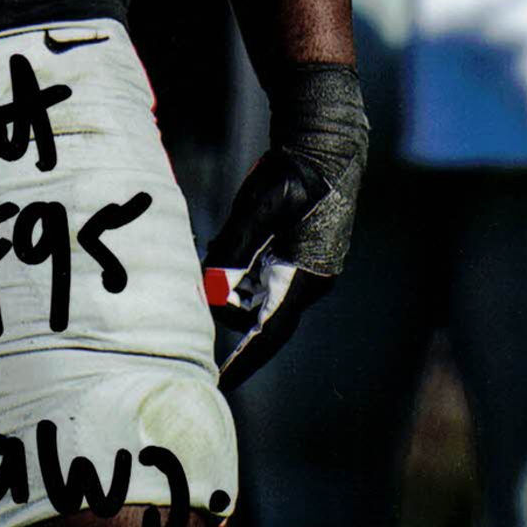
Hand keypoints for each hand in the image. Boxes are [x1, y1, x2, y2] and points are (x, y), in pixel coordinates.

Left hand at [203, 61, 368, 384]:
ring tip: (215, 249)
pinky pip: (265, 274)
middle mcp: (310, 280)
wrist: (327, 144)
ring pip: (258, 291)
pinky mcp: (302, 255)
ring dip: (232, 280)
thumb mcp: (258, 209)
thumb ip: (234, 249)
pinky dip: (242, 267)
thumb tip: (213, 288)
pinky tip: (229, 242)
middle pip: (258, 311)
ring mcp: (309, 268)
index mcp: (305, 276)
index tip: (221, 382)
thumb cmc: (293, 174)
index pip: (270, 332)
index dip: (245, 360)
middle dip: (226, 301)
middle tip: (199, 275)